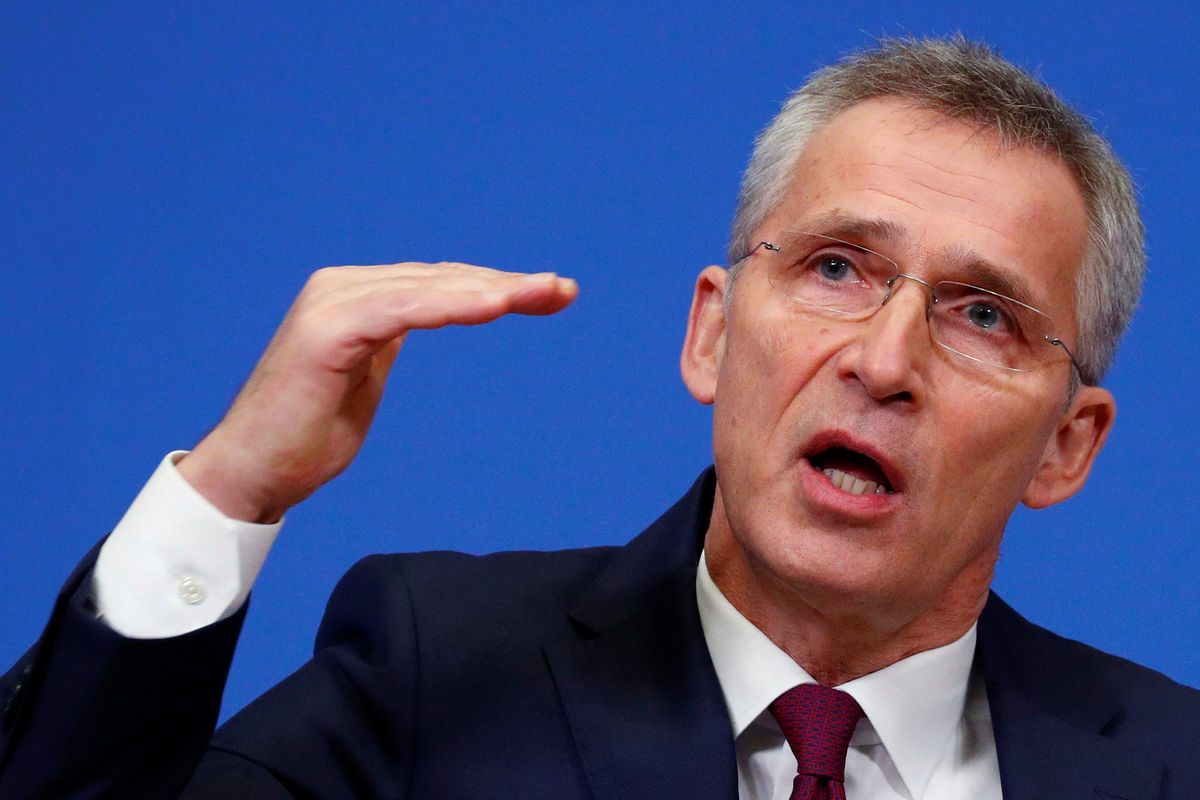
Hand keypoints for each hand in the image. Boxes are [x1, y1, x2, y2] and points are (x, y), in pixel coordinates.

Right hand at [178, 262, 577, 522]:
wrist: (250, 474)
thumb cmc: (304, 436)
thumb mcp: (364, 377)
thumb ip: (391, 341)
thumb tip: (429, 318)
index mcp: (354, 297)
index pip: (439, 283)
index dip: (495, 286)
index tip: (549, 294)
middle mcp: (342, 288)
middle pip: (443, 278)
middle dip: (507, 283)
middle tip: (564, 289)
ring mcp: (332, 303)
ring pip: (431, 287)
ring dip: (493, 289)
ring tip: (545, 292)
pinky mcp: (328, 328)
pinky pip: (404, 309)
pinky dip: (453, 305)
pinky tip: (497, 305)